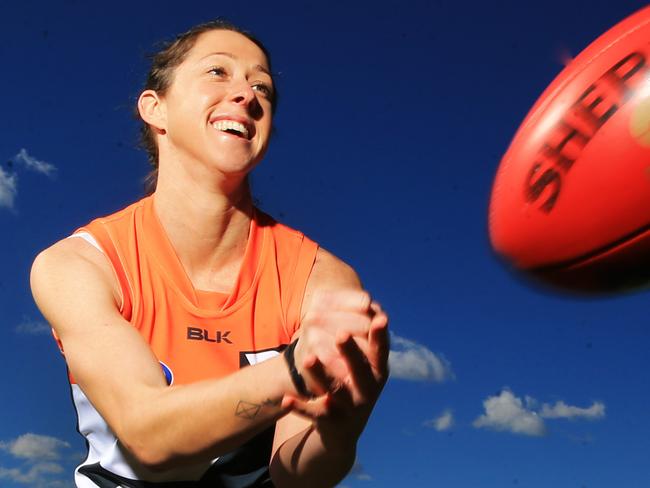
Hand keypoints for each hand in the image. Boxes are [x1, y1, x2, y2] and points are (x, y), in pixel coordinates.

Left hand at [283, 303, 388, 449]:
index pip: (380, 350)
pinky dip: (300, 407)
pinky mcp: (330, 421)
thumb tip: (366, 299)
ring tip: (308, 358)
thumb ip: (364, 333)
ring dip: (321, 375)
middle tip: (341, 334)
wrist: (345, 427)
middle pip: (359, 370)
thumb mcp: (365, 361)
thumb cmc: (355, 379)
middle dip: (351, 352)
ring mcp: (350, 407)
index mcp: (377, 370)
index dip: (380, 335)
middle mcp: (368, 390)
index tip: (380, 317)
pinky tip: (286, 399)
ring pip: (335, 390)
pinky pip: (313, 413)